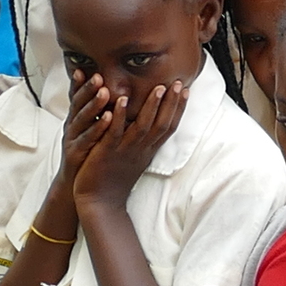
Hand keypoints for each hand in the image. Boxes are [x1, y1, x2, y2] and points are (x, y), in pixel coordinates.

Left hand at [76, 74, 183, 208]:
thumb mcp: (133, 159)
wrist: (99, 203)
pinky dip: (120, 116)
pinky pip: (116, 132)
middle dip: (171, 103)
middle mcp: (141, 150)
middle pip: (161, 124)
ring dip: (151, 106)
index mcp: (148, 150)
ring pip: (143, 127)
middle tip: (179, 82)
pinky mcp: (108, 153)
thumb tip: (147, 124)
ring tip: (158, 87)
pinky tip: (122, 101)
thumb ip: (141, 141)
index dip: (178, 108)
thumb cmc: (114, 180)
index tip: (185, 89)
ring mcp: (125, 151)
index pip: (168, 126)